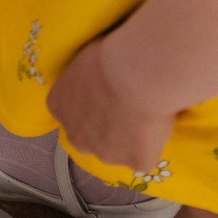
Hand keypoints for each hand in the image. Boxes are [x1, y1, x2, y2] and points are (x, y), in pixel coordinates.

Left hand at [49, 36, 174, 177]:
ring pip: (118, 152)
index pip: (70, 115)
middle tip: (126, 110)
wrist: (135, 74)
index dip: (91, 107)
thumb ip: (85, 80)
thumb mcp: (85, 62)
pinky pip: (145, 158)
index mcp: (59, 107)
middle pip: (90, 140)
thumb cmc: (107, 56)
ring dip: (129, 141)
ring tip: (147, 116)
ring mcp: (106, 154)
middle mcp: (76, 136)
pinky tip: (159, 124)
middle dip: (105, 130)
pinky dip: (152, 145)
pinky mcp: (136, 162)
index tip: (106, 96)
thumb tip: (97, 80)